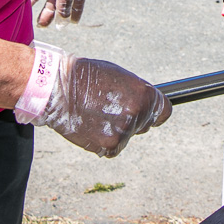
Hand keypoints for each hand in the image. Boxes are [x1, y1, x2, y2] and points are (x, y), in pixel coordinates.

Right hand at [29, 54, 171, 157]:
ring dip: (116, 131)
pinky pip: (112, 148)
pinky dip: (104, 141)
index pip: (164, 111)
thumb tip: (147, 105)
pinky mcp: (108, 145)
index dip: (154, 112)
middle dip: (132, 120)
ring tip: (96, 115)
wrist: (59, 88)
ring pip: (127, 137)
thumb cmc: (87, 77)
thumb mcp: (119, 76)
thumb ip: (137, 92)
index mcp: (143, 93)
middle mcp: (137, 113)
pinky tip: (92, 126)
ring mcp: (123, 131)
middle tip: (110, 109)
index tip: (148, 113)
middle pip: (145, 125)